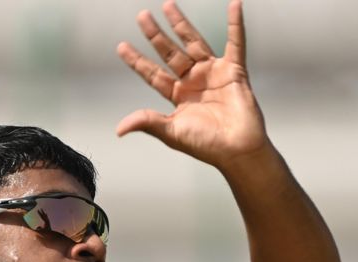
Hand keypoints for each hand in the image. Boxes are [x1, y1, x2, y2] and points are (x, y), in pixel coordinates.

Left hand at [117, 0, 267, 169]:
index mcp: (177, 96)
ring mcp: (213, 74)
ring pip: (193, 42)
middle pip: (170, 53)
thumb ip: (147, 123)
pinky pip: (236, 43)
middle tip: (142, 16)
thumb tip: (119, 129)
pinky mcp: (234, 71)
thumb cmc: (206, 145)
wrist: (237, 150)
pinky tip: (234, 5)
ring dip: (181, 24)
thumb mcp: (172, 132)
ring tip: (168, 5)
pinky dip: (235, 24)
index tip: (121, 46)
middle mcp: (193, 82)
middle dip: (155, 35)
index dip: (137, 61)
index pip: (153, 74)